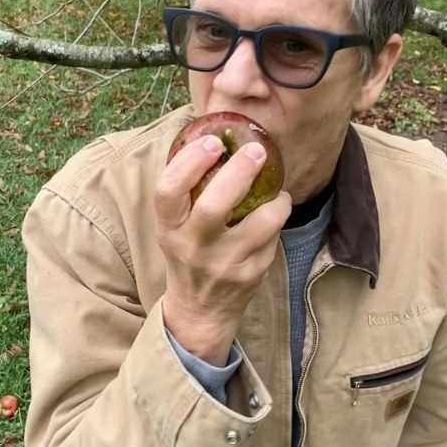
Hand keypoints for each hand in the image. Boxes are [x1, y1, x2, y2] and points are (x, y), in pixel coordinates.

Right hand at [154, 133, 291, 364]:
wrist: (200, 309)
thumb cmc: (188, 252)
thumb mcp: (175, 226)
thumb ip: (187, 191)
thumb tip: (218, 137)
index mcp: (168, 227)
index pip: (168, 191)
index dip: (189, 162)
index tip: (212, 142)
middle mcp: (192, 246)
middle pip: (214, 206)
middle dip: (239, 173)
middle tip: (256, 151)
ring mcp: (223, 264)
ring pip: (258, 224)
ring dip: (276, 201)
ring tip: (278, 191)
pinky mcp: (250, 275)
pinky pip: (273, 238)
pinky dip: (278, 220)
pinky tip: (275, 215)